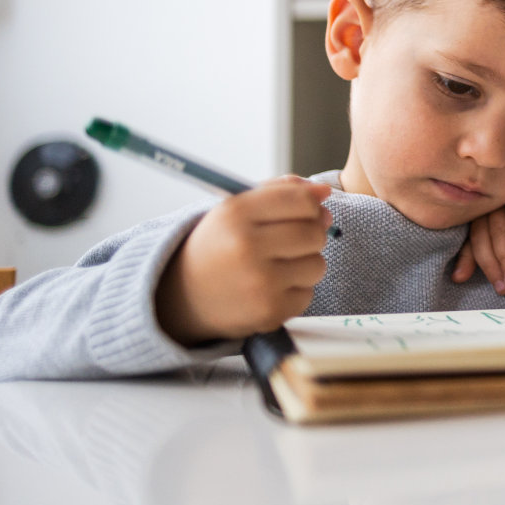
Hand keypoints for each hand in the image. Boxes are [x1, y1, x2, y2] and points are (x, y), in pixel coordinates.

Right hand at [155, 176, 333, 345]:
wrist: (181, 297)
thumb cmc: (219, 247)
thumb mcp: (235, 209)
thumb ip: (279, 192)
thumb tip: (323, 192)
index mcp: (235, 214)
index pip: (301, 200)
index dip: (312, 204)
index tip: (307, 211)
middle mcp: (245, 247)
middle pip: (314, 233)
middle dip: (311, 235)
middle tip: (290, 241)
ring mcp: (258, 282)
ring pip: (317, 265)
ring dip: (305, 264)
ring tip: (277, 266)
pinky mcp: (269, 312)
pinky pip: (308, 294)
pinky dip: (295, 291)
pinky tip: (270, 288)